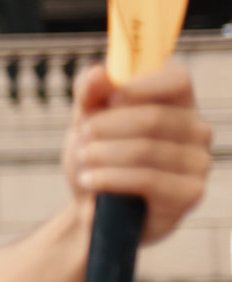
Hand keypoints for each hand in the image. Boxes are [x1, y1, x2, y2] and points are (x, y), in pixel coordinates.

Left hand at [62, 60, 211, 242]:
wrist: (93, 209)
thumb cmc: (96, 158)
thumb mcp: (86, 121)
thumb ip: (90, 94)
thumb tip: (100, 72)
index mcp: (178, 103)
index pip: (177, 79)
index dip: (139, 86)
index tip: (108, 99)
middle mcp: (197, 129)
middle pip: (152, 118)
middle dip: (106, 127)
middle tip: (82, 138)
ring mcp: (199, 162)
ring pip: (146, 150)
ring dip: (101, 155)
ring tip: (83, 160)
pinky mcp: (191, 193)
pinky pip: (147, 180)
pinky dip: (108, 178)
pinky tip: (89, 181)